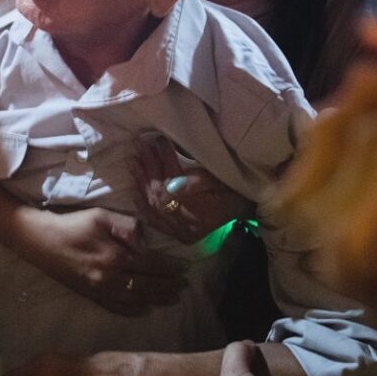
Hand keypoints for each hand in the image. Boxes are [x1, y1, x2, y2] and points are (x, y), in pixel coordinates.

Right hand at [21, 207, 185, 313]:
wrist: (40, 241)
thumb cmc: (72, 224)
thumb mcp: (102, 216)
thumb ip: (127, 227)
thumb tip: (145, 241)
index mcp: (116, 257)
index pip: (152, 265)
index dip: (170, 267)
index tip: (185, 268)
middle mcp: (110, 278)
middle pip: (147, 286)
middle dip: (168, 286)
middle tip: (185, 285)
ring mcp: (100, 290)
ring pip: (135, 300)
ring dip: (156, 300)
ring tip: (172, 298)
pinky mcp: (90, 295)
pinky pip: (116, 307)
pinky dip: (133, 310)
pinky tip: (144, 310)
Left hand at [130, 131, 252, 245]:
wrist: (241, 209)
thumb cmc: (233, 191)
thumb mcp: (220, 181)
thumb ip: (198, 182)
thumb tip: (171, 184)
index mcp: (200, 215)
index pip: (174, 189)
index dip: (165, 165)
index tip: (160, 143)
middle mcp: (186, 228)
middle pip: (159, 198)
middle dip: (149, 170)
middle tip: (142, 146)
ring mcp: (177, 232)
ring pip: (151, 207)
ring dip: (141, 182)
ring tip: (135, 160)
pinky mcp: (172, 232)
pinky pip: (151, 218)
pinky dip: (141, 201)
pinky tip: (135, 185)